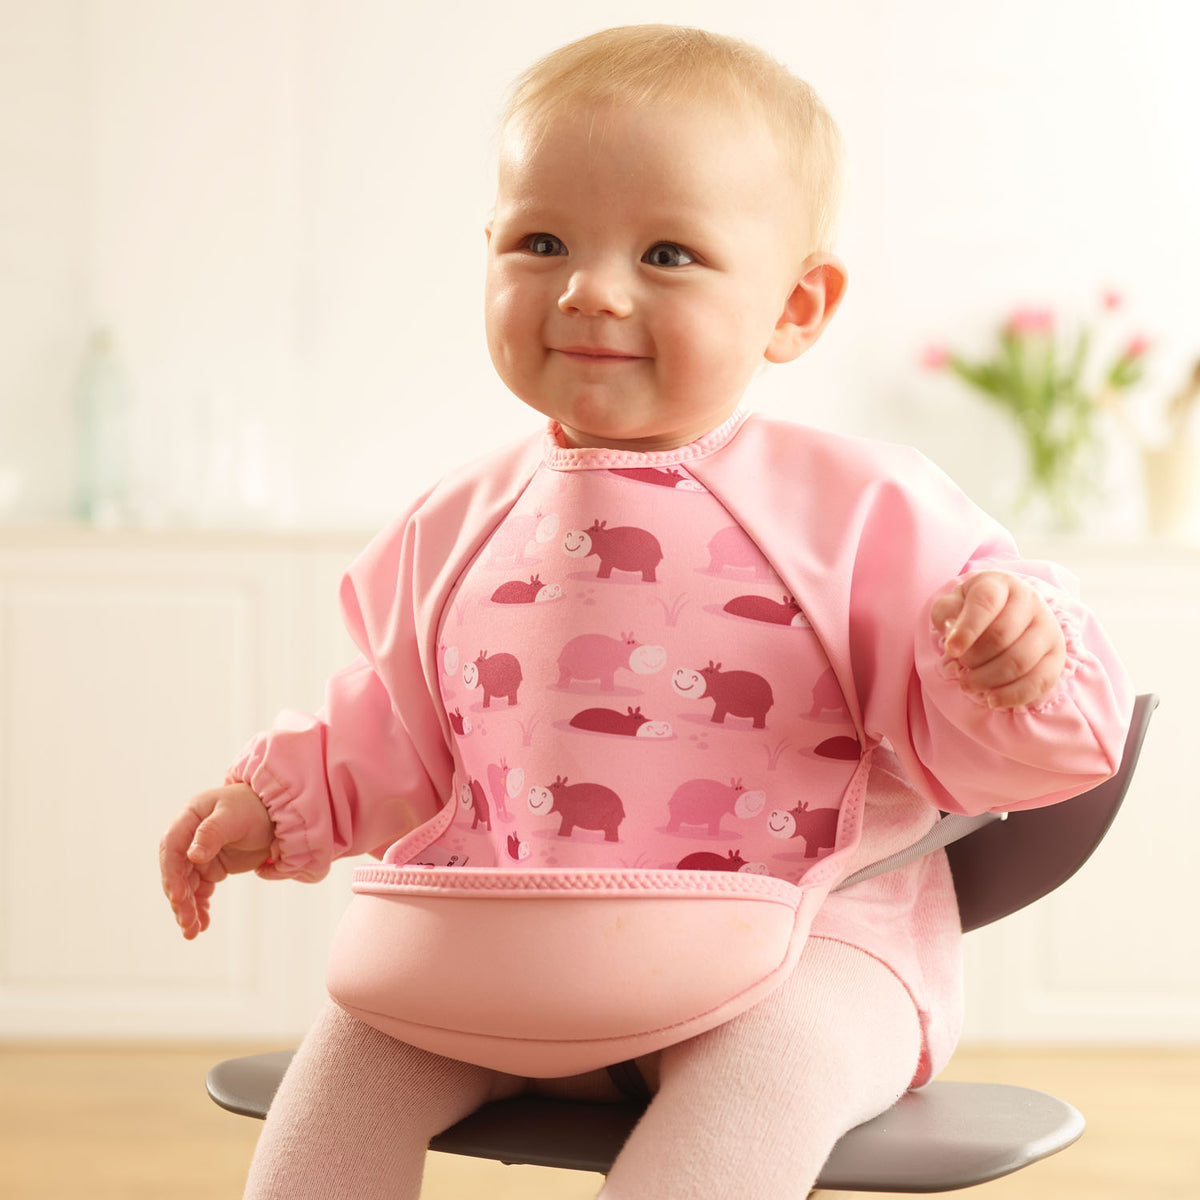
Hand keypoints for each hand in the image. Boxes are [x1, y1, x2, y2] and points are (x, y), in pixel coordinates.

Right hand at [159, 784, 274, 938]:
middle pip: (177, 873)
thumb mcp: (234, 816)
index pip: (171, 849)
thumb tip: (192, 856)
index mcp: (188, 820)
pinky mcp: (211, 868)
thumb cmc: (253, 807)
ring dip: (188, 908)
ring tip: (192, 932)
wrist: (276, 811)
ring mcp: (198, 856)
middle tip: (187, 922)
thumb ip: (212, 833)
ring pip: (187, 886)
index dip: (172, 874)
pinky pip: (200, 891)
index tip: (178, 897)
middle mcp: (188, 840)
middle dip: (180, 899)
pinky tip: (202, 925)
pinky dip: (200, 907)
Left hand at [930, 571, 1066, 709]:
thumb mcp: (953, 605)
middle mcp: (1030, 601)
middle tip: (959, 667)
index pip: (985, 604)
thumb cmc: (972, 610)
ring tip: (968, 684)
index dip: (967, 629)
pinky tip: (992, 700)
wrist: (1005, 613)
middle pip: (1001, 636)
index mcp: (1001, 584)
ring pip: (1019, 661)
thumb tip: (954, 636)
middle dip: (973, 659)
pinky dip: (1013, 695)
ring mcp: (1048, 628)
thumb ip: (947, 614)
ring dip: (988, 679)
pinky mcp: (1057, 655)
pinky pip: (1039, 681)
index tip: (950, 650)